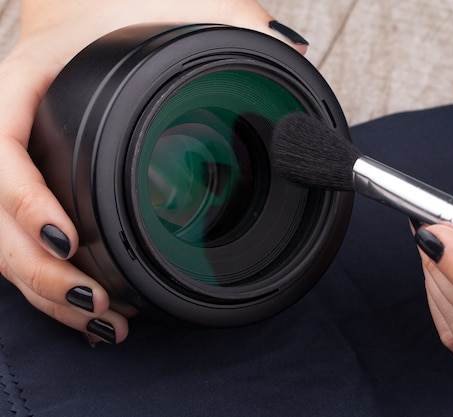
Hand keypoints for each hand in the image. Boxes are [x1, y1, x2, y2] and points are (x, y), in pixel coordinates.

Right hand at [0, 0, 307, 343]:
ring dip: (46, 289)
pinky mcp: (40, 185)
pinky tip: (91, 304)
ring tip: (104, 318)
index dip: (23, 203)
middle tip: (98, 301)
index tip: (69, 241)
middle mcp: (15, 126)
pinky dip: (51, 281)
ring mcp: (24, 162)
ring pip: (6, 241)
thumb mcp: (187, 11)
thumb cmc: (140, 9)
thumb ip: (234, 26)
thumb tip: (289, 53)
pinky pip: (26, 241)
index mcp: (27, 80)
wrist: (104, 10)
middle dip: (39, 271)